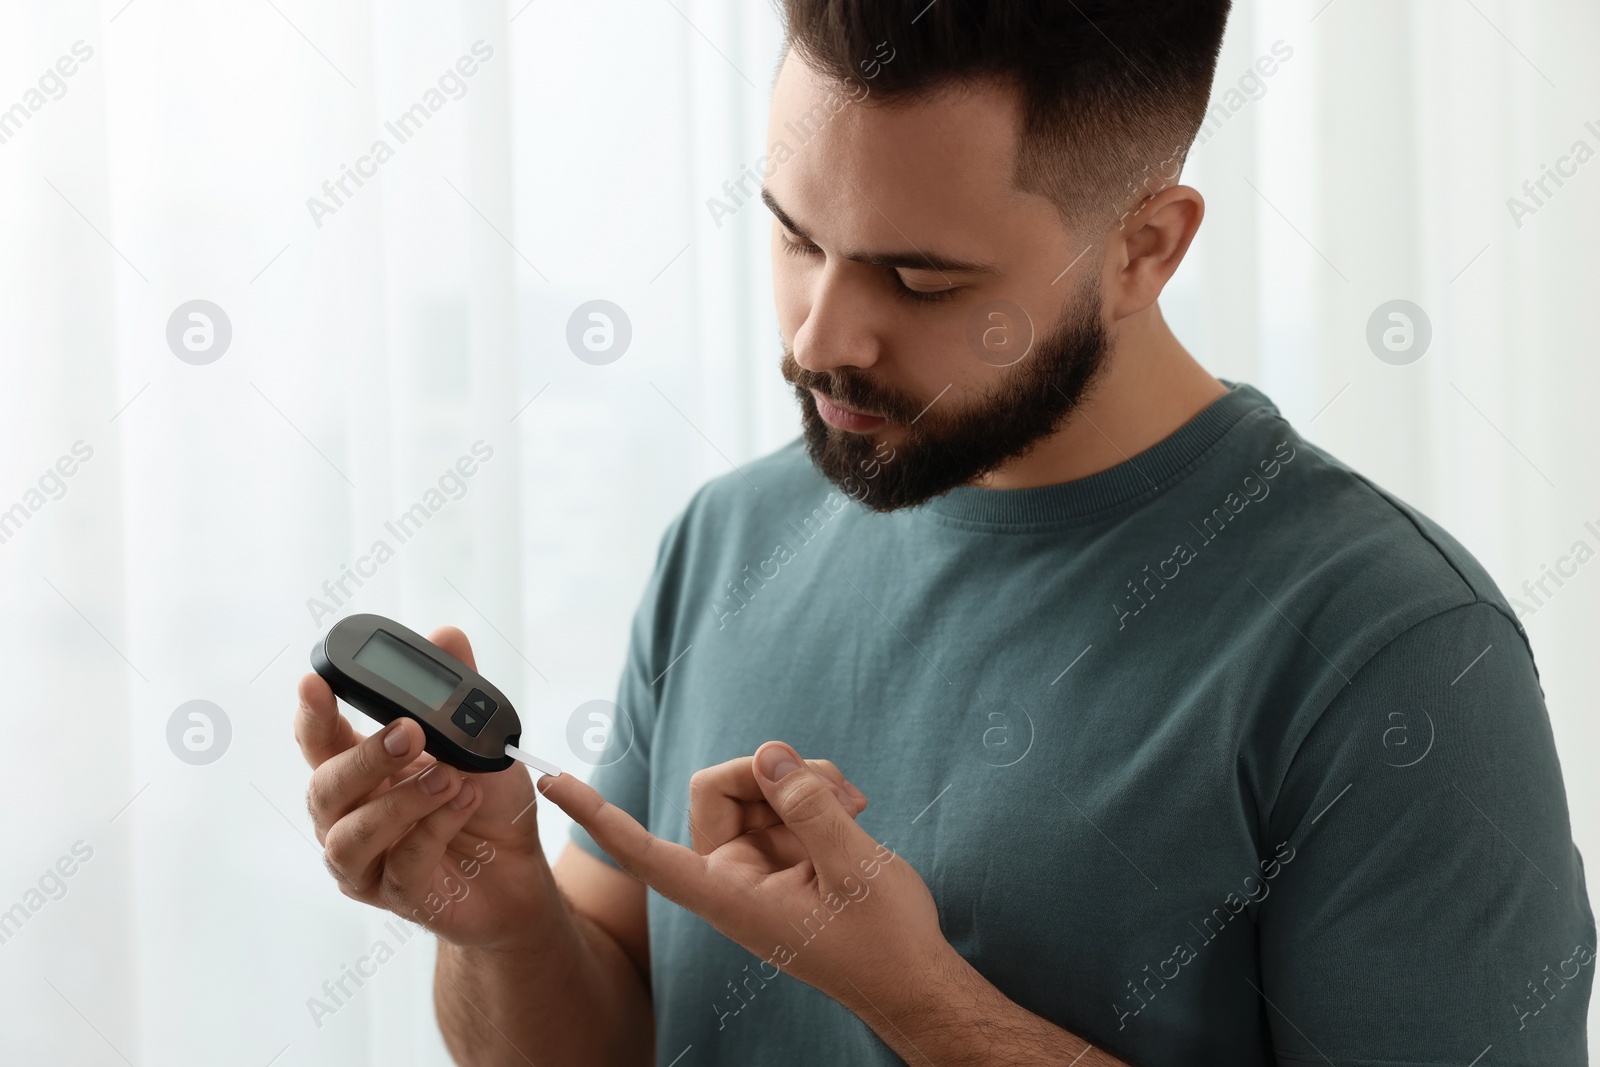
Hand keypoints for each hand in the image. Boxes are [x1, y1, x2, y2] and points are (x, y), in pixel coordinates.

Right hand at [296, 627, 556, 950]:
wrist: (520, 870)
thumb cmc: (486, 803)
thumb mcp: (481, 741)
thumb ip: (458, 692)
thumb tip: (446, 635)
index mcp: (360, 769)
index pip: (319, 739)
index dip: (312, 712)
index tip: (315, 682)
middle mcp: (349, 816)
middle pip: (325, 786)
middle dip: (364, 755)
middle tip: (411, 732)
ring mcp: (366, 861)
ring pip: (350, 835)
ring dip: (400, 800)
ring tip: (448, 776)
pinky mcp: (396, 896)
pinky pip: (402, 863)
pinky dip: (434, 829)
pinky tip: (464, 804)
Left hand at [540, 740, 951, 1011]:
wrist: (912, 973)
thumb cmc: (881, 939)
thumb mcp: (852, 865)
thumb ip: (809, 806)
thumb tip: (768, 754)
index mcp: (728, 895)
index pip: (644, 851)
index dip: (598, 816)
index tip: (550, 784)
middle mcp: (732, 874)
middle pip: (719, 787)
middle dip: (772, 774)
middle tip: (835, 788)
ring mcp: (757, 860)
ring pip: (757, 785)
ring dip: (806, 781)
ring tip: (855, 805)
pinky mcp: (782, 850)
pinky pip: (782, 797)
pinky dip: (817, 792)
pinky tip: (853, 808)